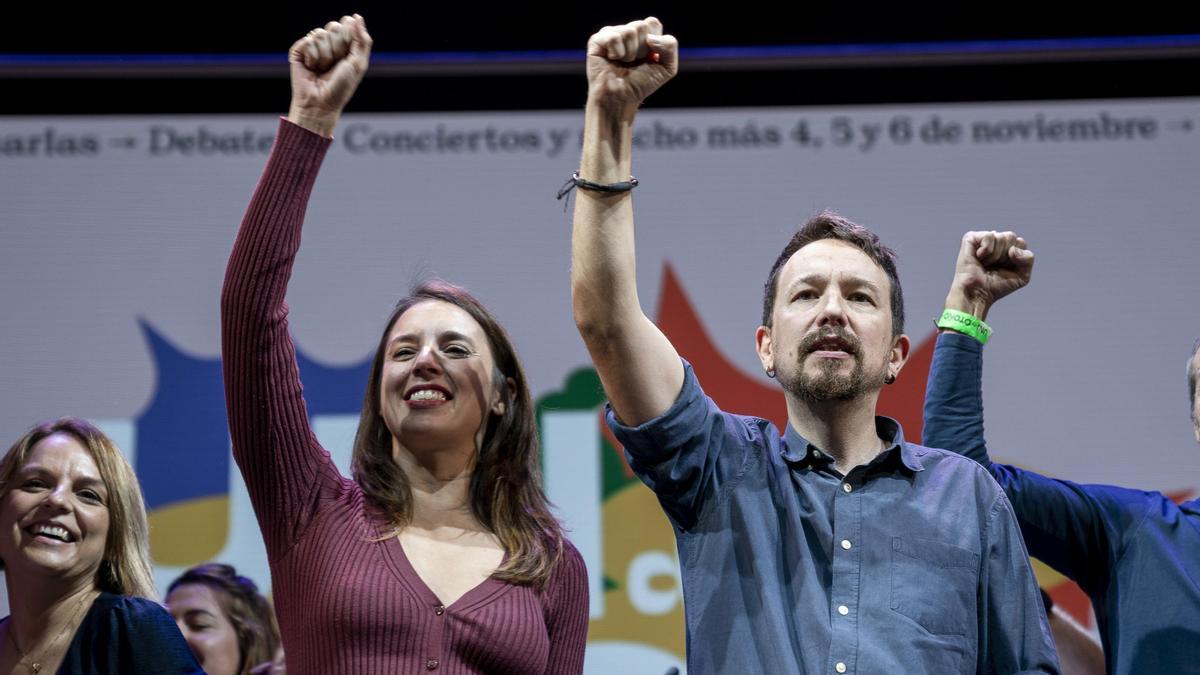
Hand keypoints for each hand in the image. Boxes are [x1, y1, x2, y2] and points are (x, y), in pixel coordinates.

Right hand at [286, 14, 371, 136]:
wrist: (321, 103)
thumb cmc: (341, 87)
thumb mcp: (358, 63)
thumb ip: (362, 40)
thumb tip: (356, 16)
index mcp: (344, 43)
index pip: (347, 23)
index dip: (348, 38)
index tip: (347, 55)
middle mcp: (328, 42)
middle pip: (333, 26)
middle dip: (337, 48)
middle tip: (334, 65)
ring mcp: (312, 46)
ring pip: (319, 33)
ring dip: (324, 56)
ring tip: (322, 69)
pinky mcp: (299, 50)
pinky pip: (307, 41)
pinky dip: (312, 57)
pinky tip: (311, 67)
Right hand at [586, 17, 677, 113]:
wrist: (621, 98)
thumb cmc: (641, 84)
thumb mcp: (667, 67)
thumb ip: (670, 45)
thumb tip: (650, 38)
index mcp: (642, 34)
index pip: (652, 23)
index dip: (654, 43)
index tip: (648, 58)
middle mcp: (626, 31)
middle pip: (641, 26)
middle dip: (642, 49)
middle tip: (633, 62)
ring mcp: (610, 34)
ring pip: (629, 31)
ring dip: (630, 54)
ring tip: (623, 63)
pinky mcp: (597, 40)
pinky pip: (614, 37)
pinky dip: (617, 53)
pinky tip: (611, 60)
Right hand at [945, 230, 1034, 319]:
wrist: (977, 293)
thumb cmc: (996, 286)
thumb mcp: (1023, 275)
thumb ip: (1028, 259)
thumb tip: (1012, 249)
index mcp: (1007, 248)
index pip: (1020, 242)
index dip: (1015, 258)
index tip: (1004, 269)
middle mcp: (995, 241)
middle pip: (1011, 237)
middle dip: (1005, 256)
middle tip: (993, 266)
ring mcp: (982, 239)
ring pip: (1001, 237)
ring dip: (995, 256)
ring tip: (985, 264)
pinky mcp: (971, 238)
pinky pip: (989, 236)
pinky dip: (986, 250)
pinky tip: (979, 257)